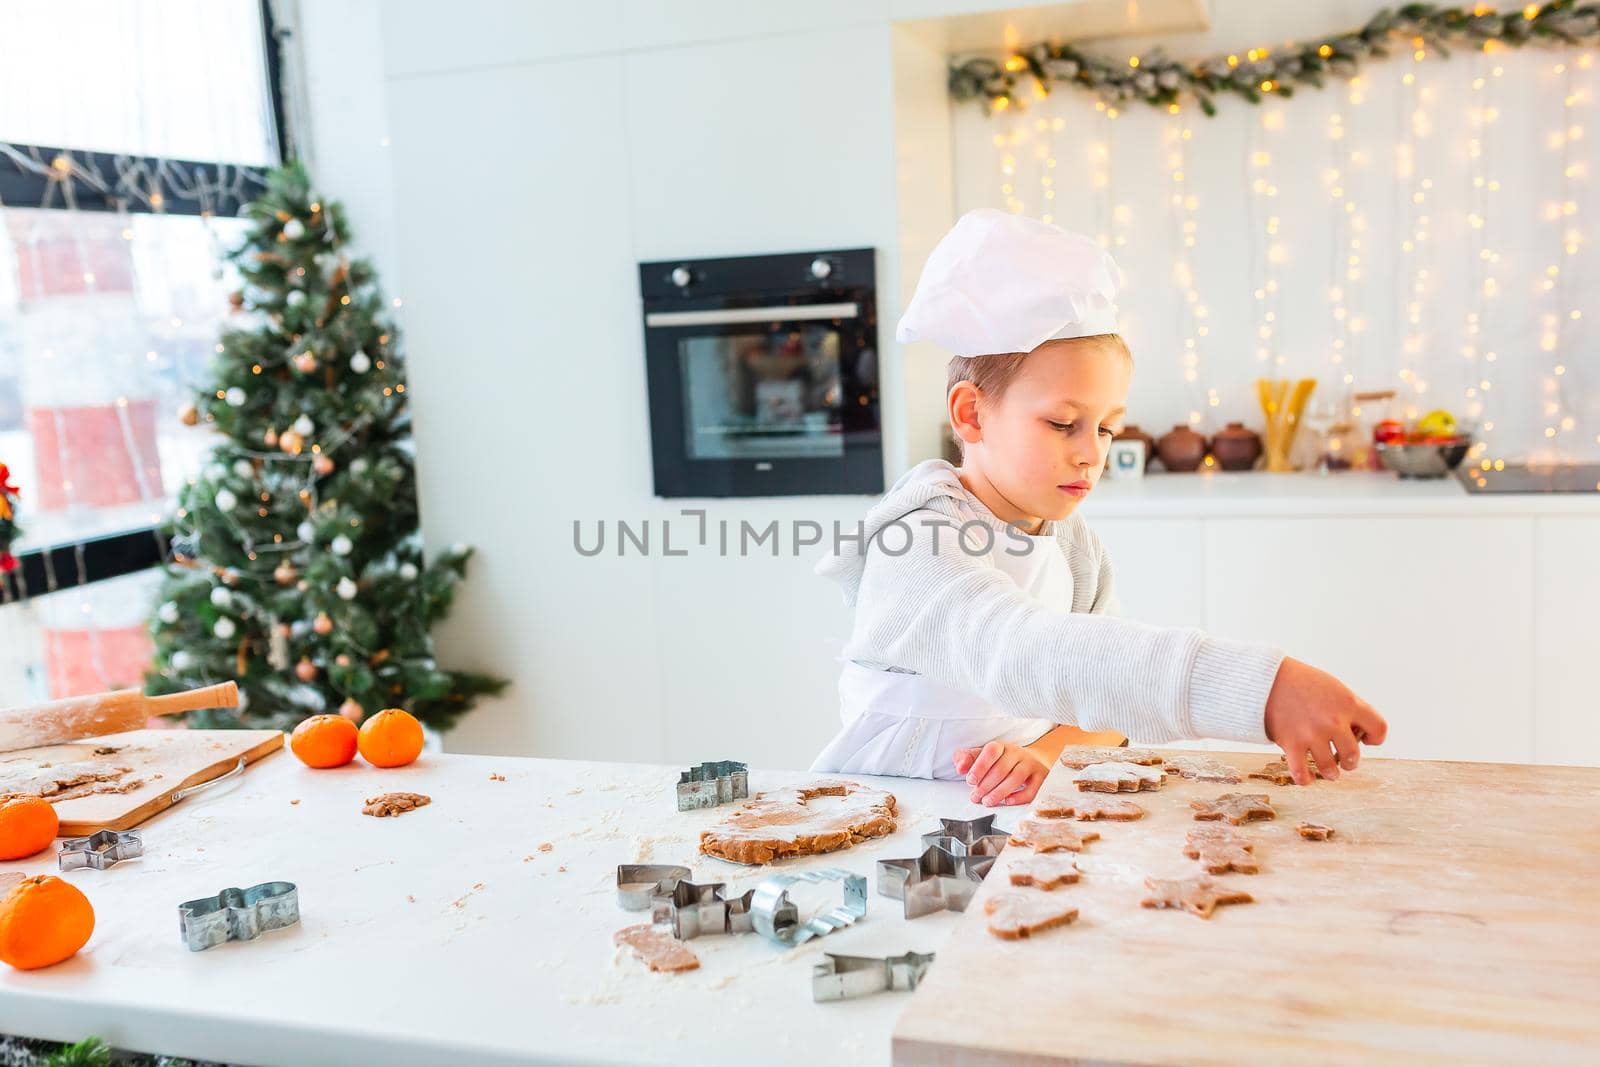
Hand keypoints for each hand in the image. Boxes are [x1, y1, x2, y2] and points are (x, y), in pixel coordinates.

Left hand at [952, 741, 1049, 805]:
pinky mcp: (1041, 777)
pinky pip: (1032, 788)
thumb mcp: (983, 757)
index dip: (980, 766)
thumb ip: (967, 759)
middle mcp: (1017, 753)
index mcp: (1001, 746)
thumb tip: (960, 767)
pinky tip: (1007, 801)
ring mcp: (1031, 764)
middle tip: (975, 797)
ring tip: (987, 802)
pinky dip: (1019, 797)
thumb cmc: (1002, 761)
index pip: (991, 751)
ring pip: (1016, 778)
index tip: (970, 780)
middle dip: (986, 785)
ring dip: (999, 792)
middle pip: (1001, 768)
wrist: (1033, 761)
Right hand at [1262, 656, 1387, 785]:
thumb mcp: (1332, 687)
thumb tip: (1357, 732)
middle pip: (1353, 755)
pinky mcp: (1291, 744)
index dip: (1375, 738)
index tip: (1366, 739)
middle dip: (1350, 761)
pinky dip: (1306, 779)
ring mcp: (1312, 734)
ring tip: (1330, 772)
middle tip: (1344, 759)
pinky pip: (1302, 774)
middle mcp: (1333, 721)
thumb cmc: (1300, 681)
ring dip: (1332, 773)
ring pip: (1331, 769)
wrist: (1265, 677)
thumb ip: (1347, 708)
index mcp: (1348, 703)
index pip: (1379, 729)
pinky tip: (1307, 777)